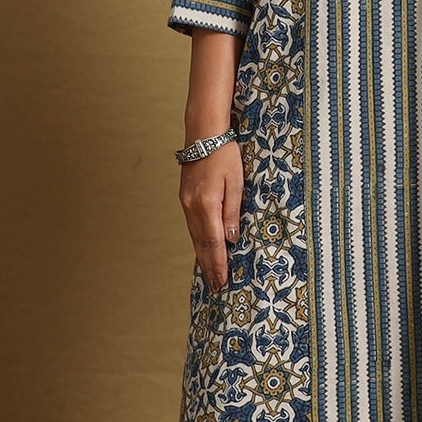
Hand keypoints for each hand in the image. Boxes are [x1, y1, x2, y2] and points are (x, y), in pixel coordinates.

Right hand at [180, 139, 243, 291]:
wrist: (203, 134)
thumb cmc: (224, 154)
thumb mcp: (236, 182)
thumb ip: (232, 212)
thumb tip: (231, 239)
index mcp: (206, 204)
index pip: (214, 242)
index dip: (219, 264)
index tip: (223, 281)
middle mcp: (192, 207)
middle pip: (201, 244)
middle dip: (210, 267)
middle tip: (216, 287)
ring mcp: (185, 203)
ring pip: (195, 237)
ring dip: (203, 257)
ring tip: (210, 275)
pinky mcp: (185, 198)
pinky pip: (192, 227)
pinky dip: (198, 242)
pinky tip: (202, 250)